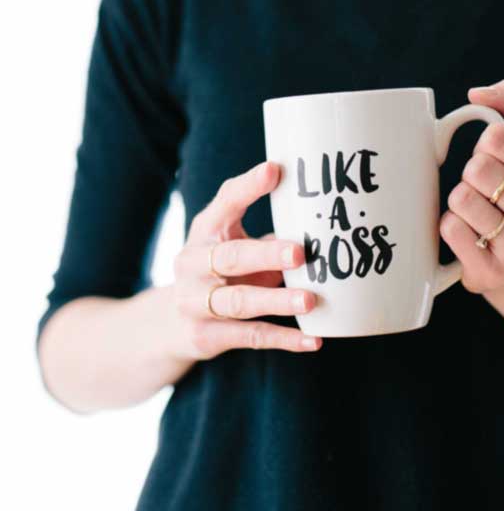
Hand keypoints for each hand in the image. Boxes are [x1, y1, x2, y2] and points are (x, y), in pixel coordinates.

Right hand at [170, 161, 321, 358]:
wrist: (170, 324)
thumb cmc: (221, 272)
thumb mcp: (236, 244)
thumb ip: (270, 234)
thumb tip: (326, 221)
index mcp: (206, 230)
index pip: (225, 203)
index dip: (248, 187)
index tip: (275, 170)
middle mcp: (193, 263)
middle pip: (231, 257)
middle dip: (266, 254)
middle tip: (300, 253)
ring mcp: (195, 302)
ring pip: (239, 301)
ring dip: (277, 300)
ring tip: (310, 300)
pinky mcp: (206, 336)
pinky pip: (250, 337)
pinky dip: (284, 339)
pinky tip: (313, 340)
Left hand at [440, 76, 503, 293]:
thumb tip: (477, 95)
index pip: (497, 138)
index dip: (486, 143)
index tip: (498, 158)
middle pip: (477, 169)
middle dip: (471, 172)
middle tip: (486, 188)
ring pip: (461, 199)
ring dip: (459, 200)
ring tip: (478, 211)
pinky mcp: (492, 276)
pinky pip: (450, 230)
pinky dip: (449, 224)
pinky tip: (469, 233)